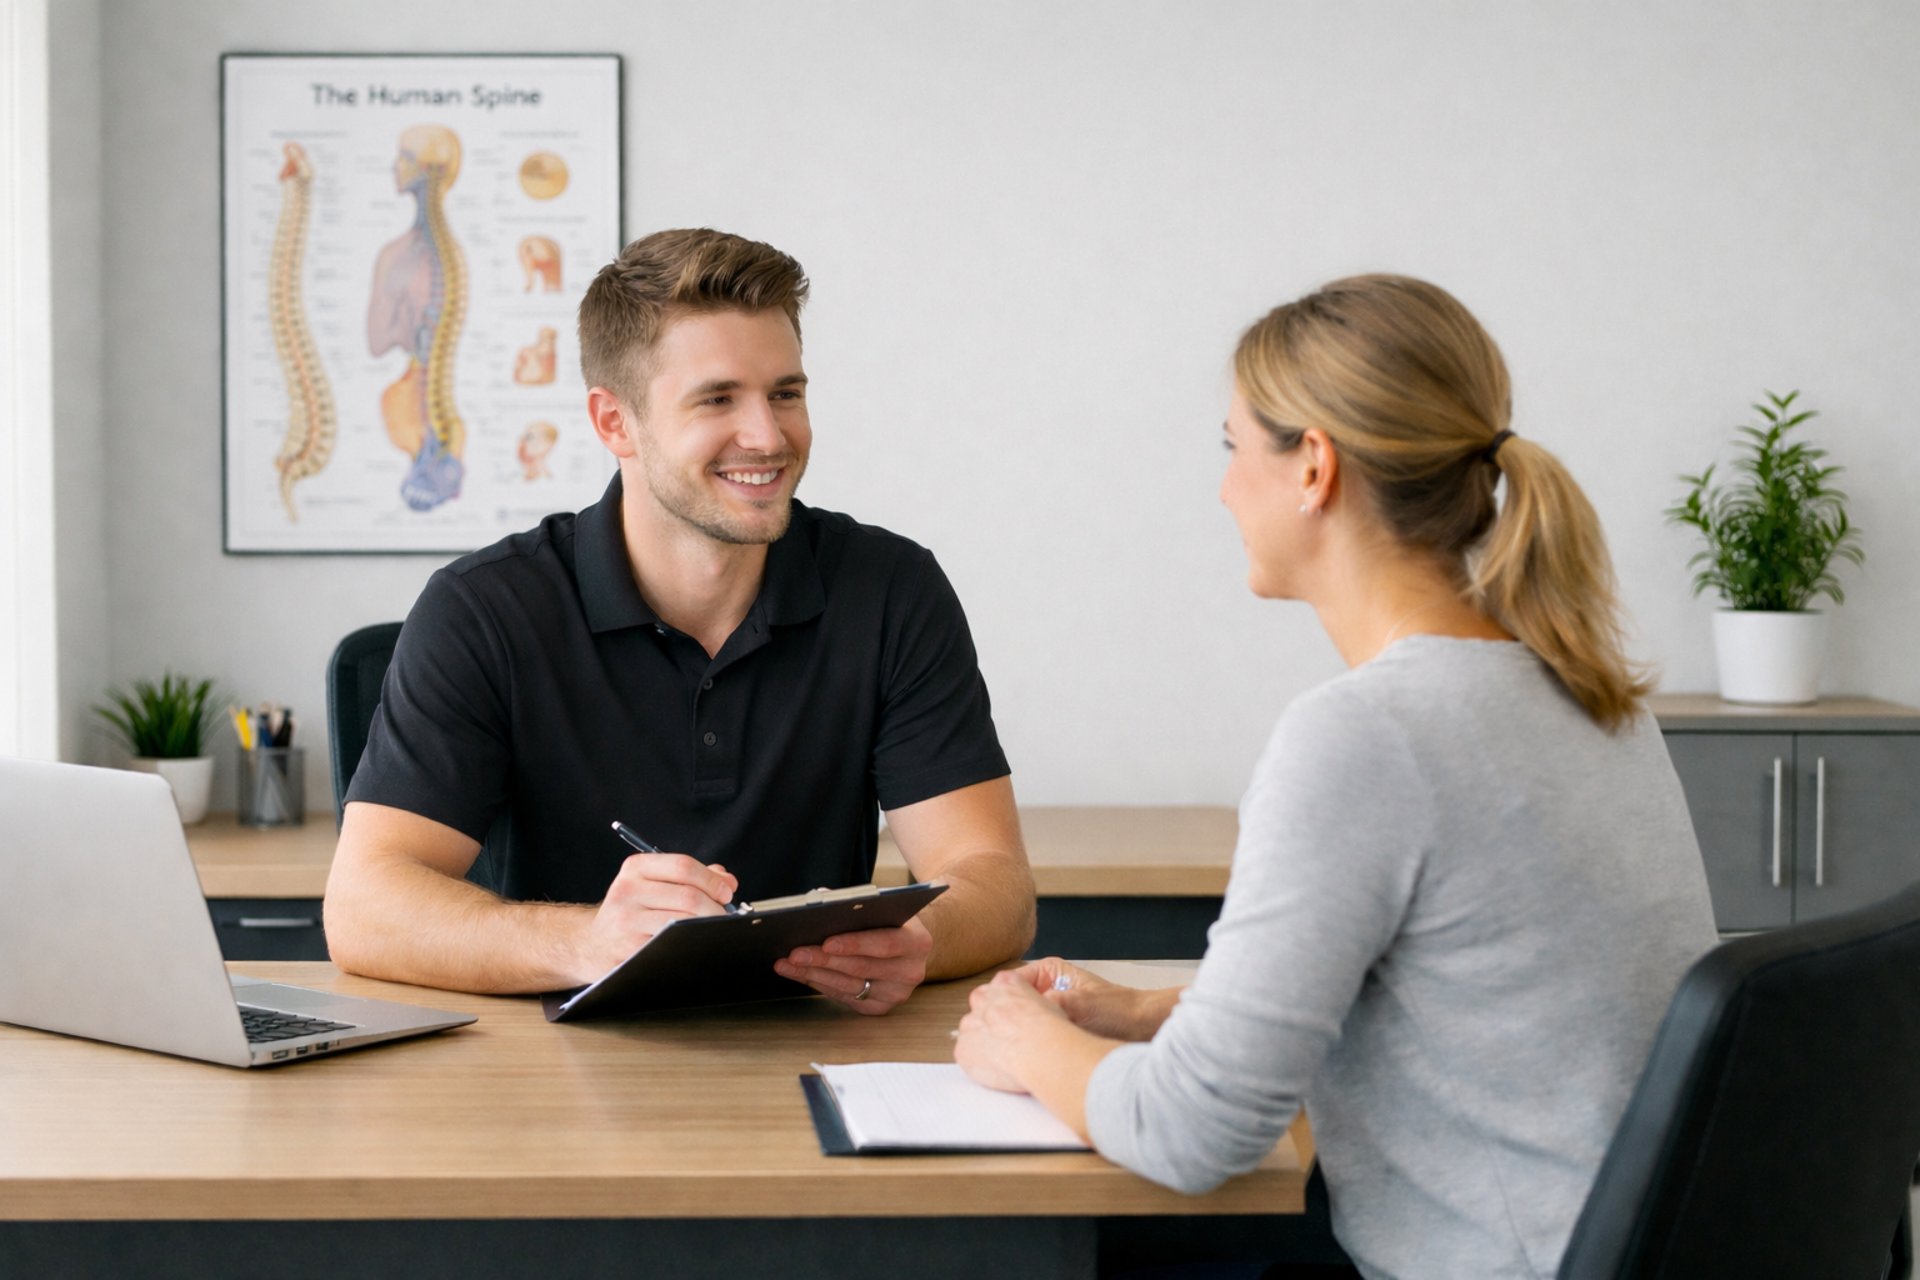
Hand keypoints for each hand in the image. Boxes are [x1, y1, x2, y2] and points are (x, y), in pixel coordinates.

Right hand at [572, 853, 737, 982]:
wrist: (593, 943)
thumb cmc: (631, 910)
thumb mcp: (652, 883)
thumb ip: (690, 877)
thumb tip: (726, 880)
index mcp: (635, 868)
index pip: (683, 866)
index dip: (712, 880)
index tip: (727, 891)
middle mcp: (627, 890)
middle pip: (688, 896)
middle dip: (716, 907)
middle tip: (725, 915)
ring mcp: (627, 921)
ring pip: (682, 922)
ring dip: (706, 926)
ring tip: (712, 928)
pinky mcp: (630, 948)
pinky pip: (672, 944)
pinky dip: (690, 942)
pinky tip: (694, 942)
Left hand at [774, 915, 931, 1015]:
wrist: (908, 946)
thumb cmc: (888, 921)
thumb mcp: (882, 908)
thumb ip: (855, 904)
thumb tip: (819, 901)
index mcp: (917, 941)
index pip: (884, 943)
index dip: (854, 944)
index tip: (825, 942)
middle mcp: (911, 971)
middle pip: (861, 968)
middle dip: (824, 960)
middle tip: (795, 954)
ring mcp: (897, 993)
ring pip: (849, 986)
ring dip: (815, 975)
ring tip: (790, 964)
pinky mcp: (882, 1007)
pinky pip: (846, 998)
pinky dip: (821, 985)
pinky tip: (803, 974)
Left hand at [953, 969, 1070, 1092]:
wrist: (1041, 1052)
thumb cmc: (1050, 1030)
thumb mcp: (1049, 1003)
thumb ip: (1032, 1003)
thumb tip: (1033, 1014)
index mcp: (1005, 982)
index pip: (999, 988)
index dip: (1008, 1006)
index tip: (1015, 1019)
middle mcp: (983, 999)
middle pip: (981, 1007)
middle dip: (992, 1021)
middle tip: (1010, 1038)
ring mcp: (969, 1024)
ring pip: (972, 1032)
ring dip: (984, 1042)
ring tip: (1007, 1056)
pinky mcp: (963, 1049)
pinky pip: (968, 1055)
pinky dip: (980, 1063)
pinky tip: (999, 1067)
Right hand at [1012, 957, 1157, 1040]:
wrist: (1141, 1027)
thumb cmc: (1118, 1010)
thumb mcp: (1078, 1005)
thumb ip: (1049, 1004)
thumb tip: (1022, 1014)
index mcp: (1048, 971)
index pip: (1007, 983)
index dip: (1000, 1002)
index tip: (995, 1020)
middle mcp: (1046, 987)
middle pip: (1013, 1003)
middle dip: (1009, 1019)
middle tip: (1007, 1037)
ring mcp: (1050, 1008)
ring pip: (1023, 1021)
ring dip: (1022, 1034)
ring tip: (1023, 1046)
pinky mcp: (1057, 1028)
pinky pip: (1035, 1035)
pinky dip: (1033, 1044)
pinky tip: (1034, 1054)